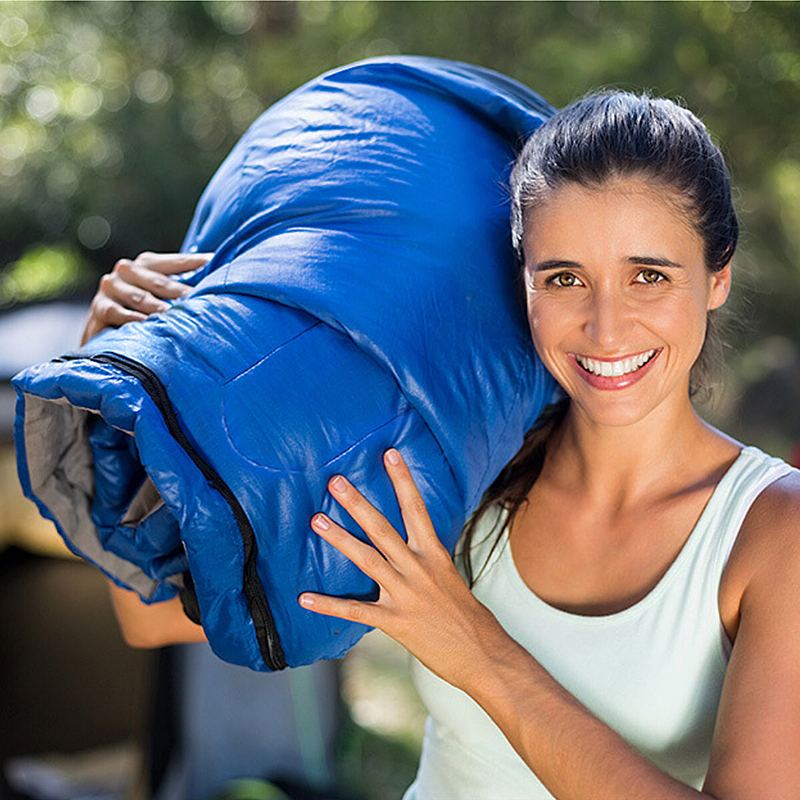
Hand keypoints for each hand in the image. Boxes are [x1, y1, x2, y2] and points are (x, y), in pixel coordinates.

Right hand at [80, 251, 212, 345]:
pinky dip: (132, 319)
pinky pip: (118, 313)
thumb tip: (218, 274)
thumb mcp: (159, 293)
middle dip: (181, 293)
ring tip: (176, 316)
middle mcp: (127, 270)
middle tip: (199, 301)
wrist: (103, 329)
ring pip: (140, 298)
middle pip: (160, 283)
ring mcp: (111, 287)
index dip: (197, 264)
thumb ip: (182, 285)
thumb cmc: (142, 309)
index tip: (216, 265)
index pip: (176, 263)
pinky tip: (145, 324)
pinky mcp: (100, 307)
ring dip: (159, 308)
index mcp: (146, 263)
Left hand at [299, 448, 503, 690]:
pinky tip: (305, 598)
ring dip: (339, 538)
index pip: (416, 508)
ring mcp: (405, 594)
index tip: (389, 454)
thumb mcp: (449, 576)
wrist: (482, 654)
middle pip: (382, 528)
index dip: (402, 480)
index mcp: (434, 554)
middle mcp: (418, 568)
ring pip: (366, 559)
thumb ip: (426, 558)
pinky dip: (328, 604)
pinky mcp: (394, 622)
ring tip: (316, 519)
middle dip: (357, 503)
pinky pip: (355, 610)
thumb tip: (410, 543)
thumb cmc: (466, 616)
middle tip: (335, 481)